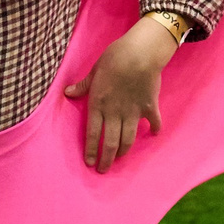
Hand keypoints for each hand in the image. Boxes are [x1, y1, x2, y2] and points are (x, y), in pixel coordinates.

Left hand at [63, 18, 179, 172]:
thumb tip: (67, 93)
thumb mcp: (94, 70)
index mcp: (99, 104)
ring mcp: (133, 112)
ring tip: (120, 158)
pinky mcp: (150, 107)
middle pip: (110, 142)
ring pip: (128, 138)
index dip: (91, 150)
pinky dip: (155, 130)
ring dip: (124, 151)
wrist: (140, 53)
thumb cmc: (114, 57)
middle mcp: (115, 112)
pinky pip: (153, 122)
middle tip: (103, 170)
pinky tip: (154, 134)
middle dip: (106, 159)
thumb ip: (83, 85)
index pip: (93, 133)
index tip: (89, 163)